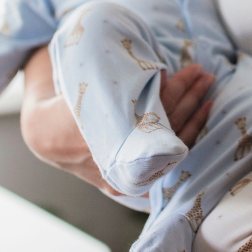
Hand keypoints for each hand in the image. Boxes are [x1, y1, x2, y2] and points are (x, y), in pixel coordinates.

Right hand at [20, 46, 213, 194]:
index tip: (190, 69)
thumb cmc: (65, 101)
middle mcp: (109, 159)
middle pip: (161, 126)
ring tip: (207, 88)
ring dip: (194, 114)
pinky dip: (187, 134)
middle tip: (204, 74)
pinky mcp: (127, 183)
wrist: (43, 136)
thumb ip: (116, 77)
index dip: (174, 88)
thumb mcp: (83, 81)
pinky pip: (166, 160)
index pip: (148, 110)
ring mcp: (119, 175)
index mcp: (96, 134)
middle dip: (188, 96)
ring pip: (168, 145)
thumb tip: (158, 69)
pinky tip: (202, 114)